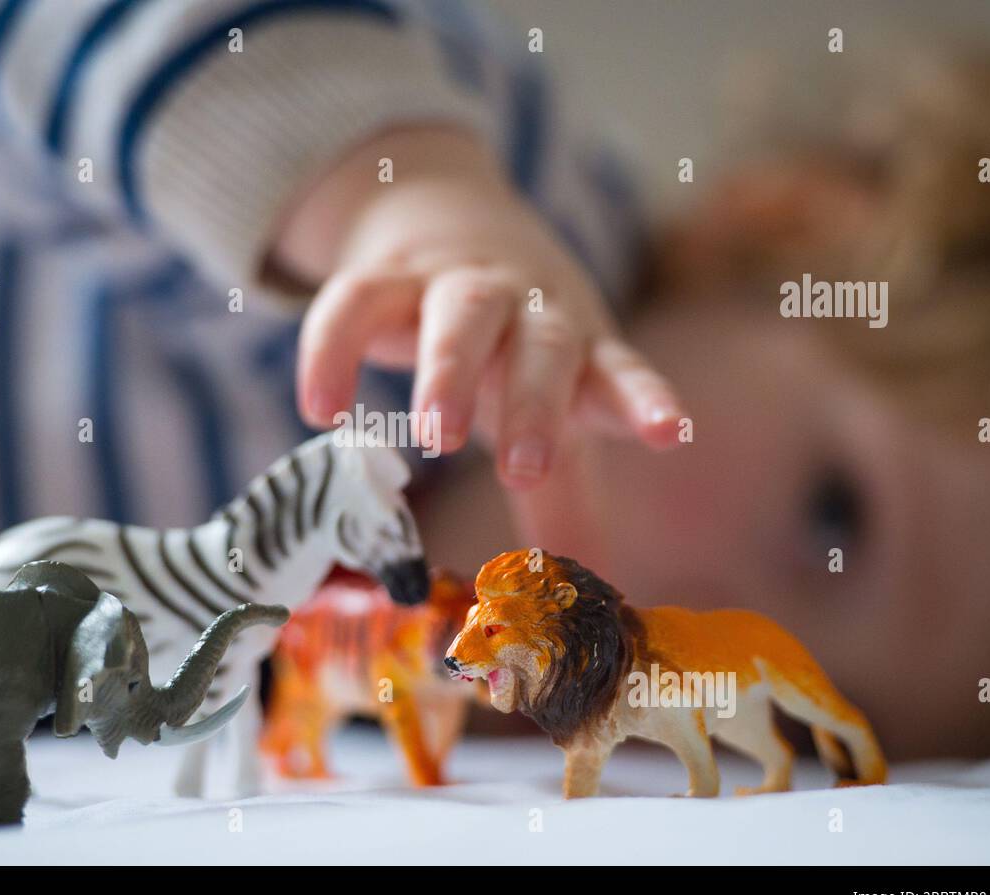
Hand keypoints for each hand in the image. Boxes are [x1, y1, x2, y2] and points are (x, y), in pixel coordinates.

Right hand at [272, 126, 685, 490]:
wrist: (447, 213)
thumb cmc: (511, 341)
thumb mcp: (547, 406)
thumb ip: (565, 496)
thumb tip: (595, 586)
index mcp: (577, 349)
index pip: (618, 372)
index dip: (642, 401)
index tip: (668, 434)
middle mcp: (527, 310)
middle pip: (543, 346)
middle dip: (536, 405)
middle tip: (523, 471)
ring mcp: (458, 285)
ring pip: (463, 315)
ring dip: (452, 372)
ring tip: (433, 440)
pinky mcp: (387, 274)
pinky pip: (357, 301)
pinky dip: (335, 351)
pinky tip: (322, 411)